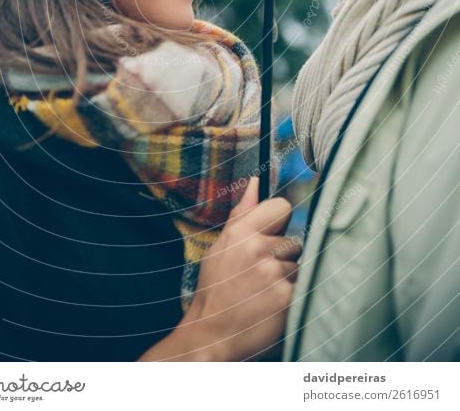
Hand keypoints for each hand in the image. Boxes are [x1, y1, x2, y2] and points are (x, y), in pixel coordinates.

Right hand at [140, 177, 300, 360]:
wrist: (211, 334)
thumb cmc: (216, 288)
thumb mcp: (222, 245)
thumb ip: (243, 212)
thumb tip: (256, 182)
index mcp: (241, 232)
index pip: (282, 207)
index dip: (280, 222)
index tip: (271, 236)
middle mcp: (259, 249)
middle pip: (294, 241)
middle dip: (283, 257)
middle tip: (261, 275)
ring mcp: (274, 274)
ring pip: (299, 267)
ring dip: (287, 279)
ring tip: (264, 292)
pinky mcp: (288, 298)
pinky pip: (303, 287)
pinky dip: (292, 297)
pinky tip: (273, 305)